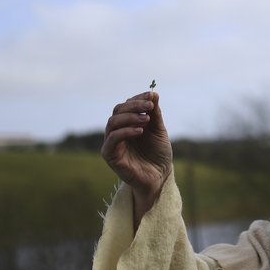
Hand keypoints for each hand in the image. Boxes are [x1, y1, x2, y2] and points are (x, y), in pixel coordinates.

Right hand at [101, 91, 173, 222]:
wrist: (160, 177)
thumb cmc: (158, 154)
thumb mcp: (159, 131)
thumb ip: (154, 114)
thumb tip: (153, 92)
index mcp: (127, 123)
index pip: (126, 105)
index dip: (138, 98)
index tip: (152, 96)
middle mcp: (118, 131)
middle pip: (117, 110)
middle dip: (134, 106)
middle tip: (149, 106)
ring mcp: (112, 143)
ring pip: (113, 122)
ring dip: (130, 117)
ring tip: (146, 119)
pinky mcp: (110, 155)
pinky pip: (113, 138)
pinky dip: (125, 131)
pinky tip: (140, 131)